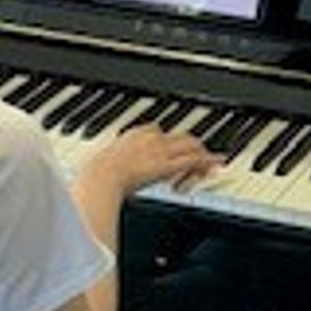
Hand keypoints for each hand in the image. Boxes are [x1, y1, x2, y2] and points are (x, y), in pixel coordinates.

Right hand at [79, 124, 217, 198]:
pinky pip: (194, 160)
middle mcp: (151, 138)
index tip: (172, 151)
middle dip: (191, 146)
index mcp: (133, 135)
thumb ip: (105, 169)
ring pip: (191, 145)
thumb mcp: (100, 167)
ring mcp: (161, 150)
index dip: (168, 142)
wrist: (99, 178)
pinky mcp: (169, 164)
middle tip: (198, 158)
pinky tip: (217, 164)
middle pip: (179, 135)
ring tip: (208, 166)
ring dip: (200, 155)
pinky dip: (208, 162)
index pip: (157, 131)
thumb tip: (96, 179)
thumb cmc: (94, 177)